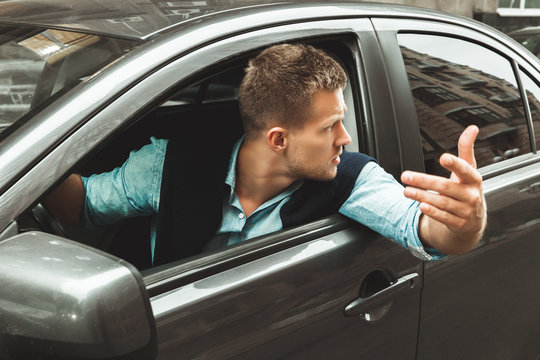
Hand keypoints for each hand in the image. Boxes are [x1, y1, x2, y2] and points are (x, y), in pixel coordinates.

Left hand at [400, 125, 485, 253]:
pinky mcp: (458, 224)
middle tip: (405, 176)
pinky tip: (421, 205)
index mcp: (473, 179)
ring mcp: (465, 211)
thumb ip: (466, 149)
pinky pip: (444, 217)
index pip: (465, 170)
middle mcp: (471, 195)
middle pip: (445, 187)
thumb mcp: (469, 170)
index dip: (455, 164)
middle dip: (424, 181)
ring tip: (406, 191)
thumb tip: (472, 127)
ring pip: (442, 202)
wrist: (474, 219)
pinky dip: (432, 212)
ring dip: (422, 196)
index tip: (443, 157)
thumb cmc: (467, 189)